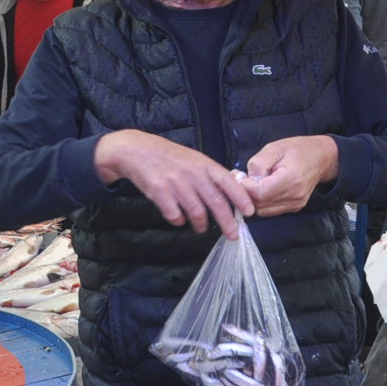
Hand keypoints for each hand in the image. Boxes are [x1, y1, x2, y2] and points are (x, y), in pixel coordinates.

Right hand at [95, 130, 255, 238]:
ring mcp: (176, 183)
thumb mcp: (193, 159)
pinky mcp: (159, 192)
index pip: (228, 182)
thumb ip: (209, 174)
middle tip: (233, 235)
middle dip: (227, 222)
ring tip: (201, 228)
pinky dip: (178, 221)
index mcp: (204, 164)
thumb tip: (231, 193)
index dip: (241, 198)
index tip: (250, 212)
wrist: (136, 150)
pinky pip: (174, 215)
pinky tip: (178, 219)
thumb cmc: (168, 156)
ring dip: (201, 224)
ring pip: (197, 212)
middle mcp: (192, 174)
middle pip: (216, 202)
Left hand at [242, 135, 340, 215]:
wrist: (321, 158)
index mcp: (291, 179)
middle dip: (246, 193)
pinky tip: (262, 188)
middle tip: (242, 178)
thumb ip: (258, 164)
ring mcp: (296, 204)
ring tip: (252, 182)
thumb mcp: (274, 148)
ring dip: (253, 199)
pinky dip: (262, 202)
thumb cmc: (297, 149)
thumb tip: (246, 180)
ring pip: (263, 210)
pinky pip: (270, 210)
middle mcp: (295, 196)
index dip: (245, 186)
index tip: (239, 176)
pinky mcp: (294, 208)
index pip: (260, 193)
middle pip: (259, 204)